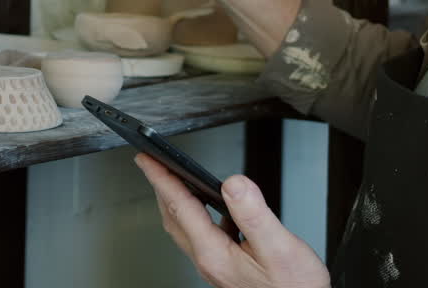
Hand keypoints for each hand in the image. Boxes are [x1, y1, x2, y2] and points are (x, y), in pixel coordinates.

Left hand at [135, 154, 329, 287]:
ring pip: (185, 227)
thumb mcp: (279, 248)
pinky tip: (213, 208)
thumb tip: (234, 184)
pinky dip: (199, 215)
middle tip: (152, 164)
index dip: (162, 179)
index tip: (147, 160)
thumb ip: (254, 214)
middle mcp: (209, 261)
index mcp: (214, 254)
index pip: (180, 207)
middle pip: (175, 217)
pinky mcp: (226, 267)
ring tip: (174, 180)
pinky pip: (202, 234)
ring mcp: (216, 265)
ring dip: (176, 201)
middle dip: (161, 187)